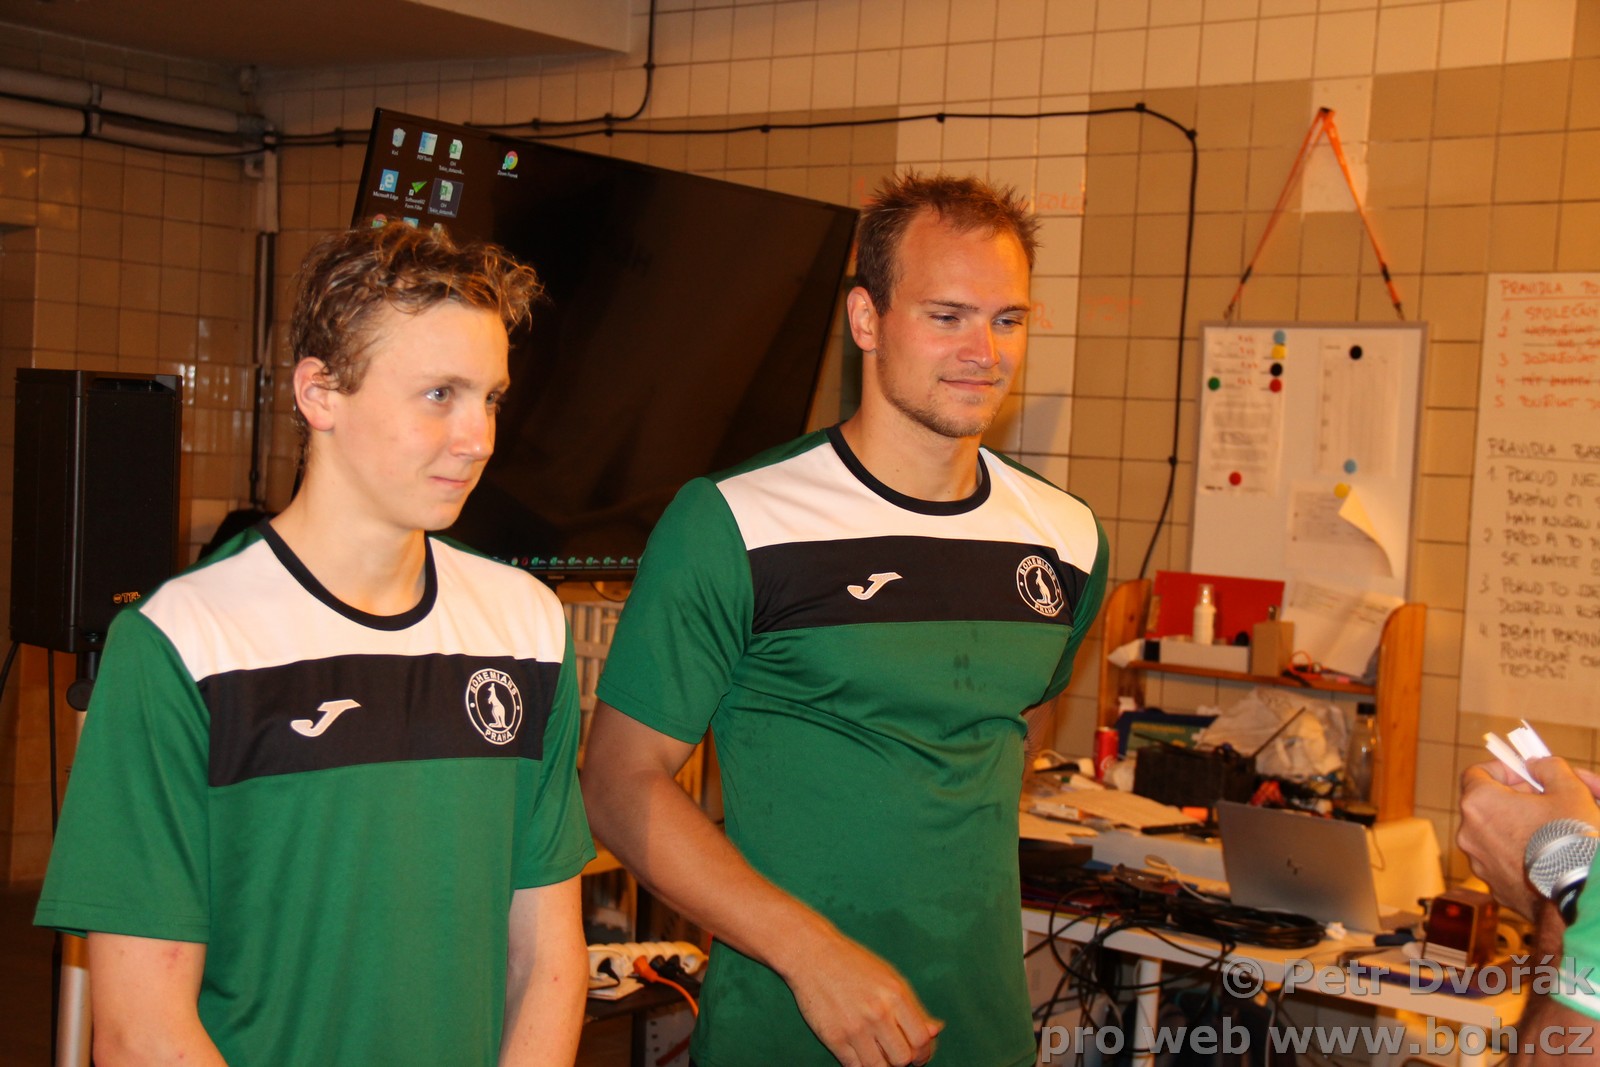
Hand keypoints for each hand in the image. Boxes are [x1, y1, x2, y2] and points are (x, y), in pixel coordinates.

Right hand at [781, 929, 943, 1066]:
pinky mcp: (834, 1038)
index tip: (919, 1054)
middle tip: (897, 1056)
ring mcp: (855, 1027)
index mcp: (896, 994)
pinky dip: (862, 1065)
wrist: (812, 955)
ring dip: (883, 1066)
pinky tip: (861, 1055)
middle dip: (904, 1061)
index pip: (922, 1039)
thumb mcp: (889, 978)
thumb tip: (936, 1030)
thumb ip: (912, 1007)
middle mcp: (878, 1012)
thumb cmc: (852, 965)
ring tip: (879, 1056)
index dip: (924, 1052)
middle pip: (904, 1057)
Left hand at [1458, 757, 1599, 917]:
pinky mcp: (1494, 886)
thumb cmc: (1571, 838)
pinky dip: (1522, 852)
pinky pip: (1505, 860)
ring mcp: (1479, 863)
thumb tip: (1536, 765)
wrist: (1578, 894)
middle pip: (1489, 804)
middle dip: (1519, 798)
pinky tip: (1551, 855)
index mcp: (1479, 803)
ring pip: (1498, 833)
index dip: (1503, 770)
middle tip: (1550, 800)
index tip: (1528, 774)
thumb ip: (1549, 768)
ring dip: (1522, 825)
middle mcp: (1469, 832)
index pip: (1476, 773)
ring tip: (1555, 828)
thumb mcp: (1569, 789)